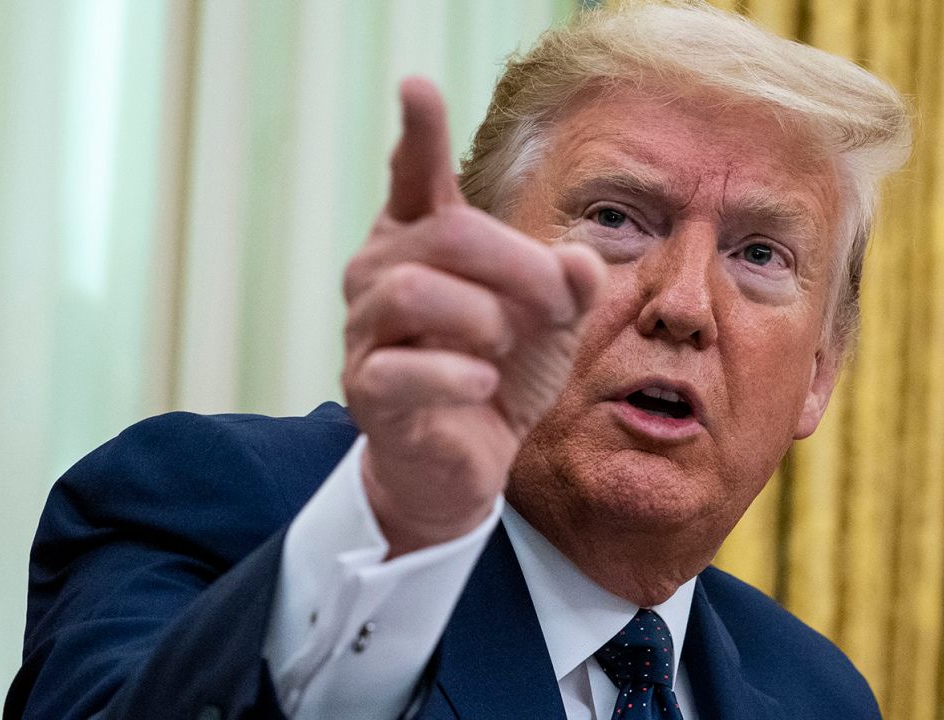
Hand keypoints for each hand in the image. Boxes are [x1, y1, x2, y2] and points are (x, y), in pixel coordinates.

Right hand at [341, 78, 604, 556]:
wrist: (462, 462)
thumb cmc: (500, 373)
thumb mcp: (550, 322)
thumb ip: (567, 282)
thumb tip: (578, 258)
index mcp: (422, 241)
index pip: (414, 177)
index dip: (418, 134)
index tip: (417, 85)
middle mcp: (380, 271)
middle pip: (445, 234)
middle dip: (517, 265)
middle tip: (556, 303)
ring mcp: (365, 330)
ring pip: (412, 291)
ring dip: (483, 319)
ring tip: (504, 349)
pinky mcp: (367, 388)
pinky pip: (401, 368)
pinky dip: (454, 374)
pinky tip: (483, 386)